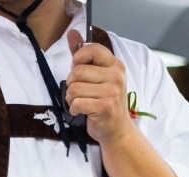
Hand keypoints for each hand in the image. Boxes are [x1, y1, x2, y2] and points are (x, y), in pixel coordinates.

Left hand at [65, 29, 132, 143]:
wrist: (117, 130)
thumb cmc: (105, 103)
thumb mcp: (98, 77)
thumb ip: (84, 56)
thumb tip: (71, 34)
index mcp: (115, 65)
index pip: (92, 49)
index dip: (78, 59)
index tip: (78, 70)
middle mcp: (116, 76)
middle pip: (77, 71)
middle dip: (71, 83)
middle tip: (80, 93)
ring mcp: (111, 92)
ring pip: (74, 88)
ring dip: (70, 98)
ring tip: (80, 103)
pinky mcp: (104, 106)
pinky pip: (76, 103)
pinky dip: (73, 109)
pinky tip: (80, 111)